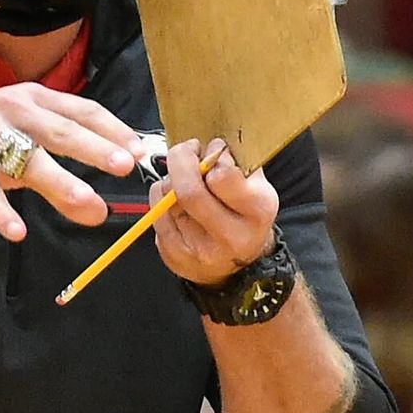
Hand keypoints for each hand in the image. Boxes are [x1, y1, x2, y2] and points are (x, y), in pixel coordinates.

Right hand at [0, 82, 147, 241]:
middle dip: (94, 147)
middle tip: (126, 165)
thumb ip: (57, 178)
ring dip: (60, 183)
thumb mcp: (17, 152)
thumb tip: (99, 211)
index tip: (141, 150)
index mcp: (29, 99)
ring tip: (89, 205)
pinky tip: (17, 231)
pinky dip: (0, 211)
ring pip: (27, 160)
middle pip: (59, 130)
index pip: (80, 109)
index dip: (112, 130)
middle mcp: (8, 109)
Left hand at [150, 138, 279, 285]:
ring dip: (171, 178)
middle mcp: (230, 236)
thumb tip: (210, 146)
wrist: (236, 266)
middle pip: (189, 191)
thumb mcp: (253, 187)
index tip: (212, 149)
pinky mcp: (174, 255)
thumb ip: (235, 163)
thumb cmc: (242, 215)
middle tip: (186, 150)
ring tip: (184, 179)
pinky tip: (174, 198)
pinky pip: (155, 211)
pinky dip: (161, 196)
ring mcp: (199, 249)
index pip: (224, 177)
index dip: (212, 156)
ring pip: (168, 197)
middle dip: (181, 160)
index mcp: (256, 212)